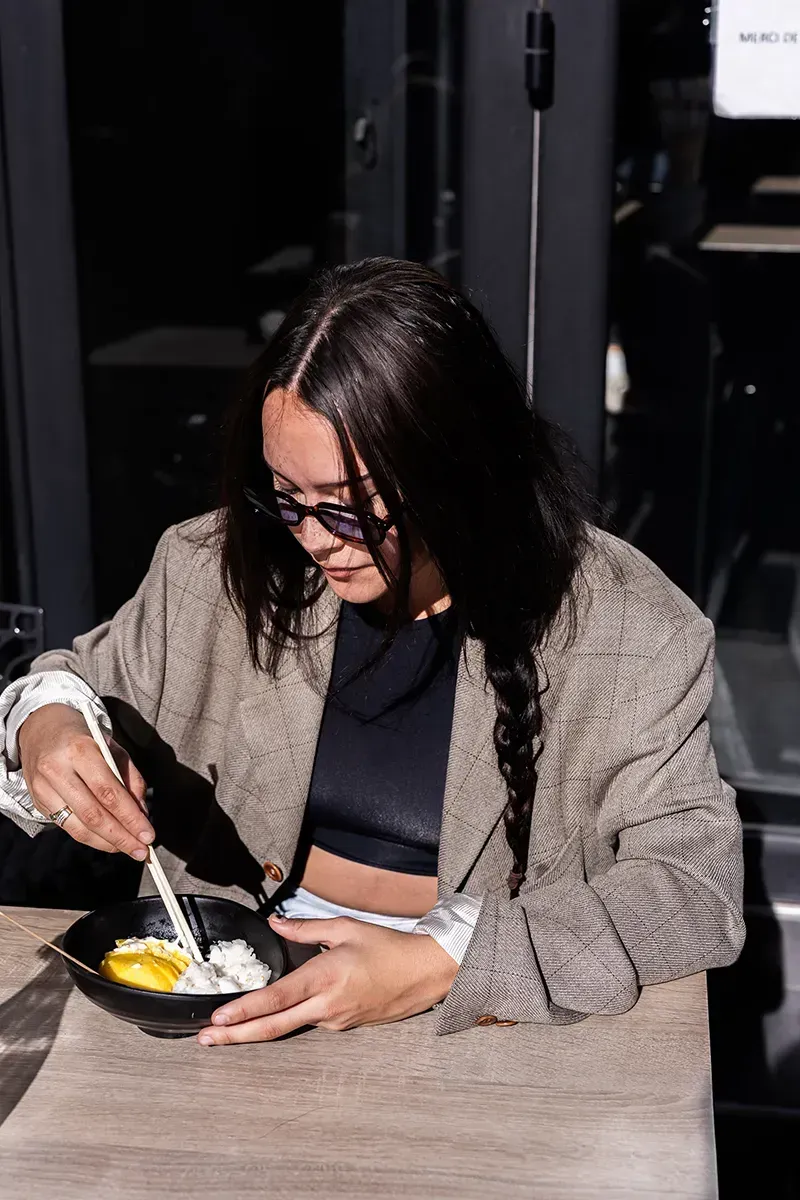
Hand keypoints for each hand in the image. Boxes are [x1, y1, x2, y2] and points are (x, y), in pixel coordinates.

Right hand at [18, 703, 153, 858]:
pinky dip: (91, 838)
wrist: (40, 728)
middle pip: (93, 814)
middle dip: (121, 837)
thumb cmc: (83, 737)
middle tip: (142, 851)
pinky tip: (109, 841)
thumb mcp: (112, 747)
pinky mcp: (38, 802)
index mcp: (80, 750)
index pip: (108, 792)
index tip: (148, 835)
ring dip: (108, 843)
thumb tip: (142, 813)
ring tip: (129, 849)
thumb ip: (130, 778)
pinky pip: (68, 827)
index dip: (130, 818)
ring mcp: (43, 788)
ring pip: (79, 827)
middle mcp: (57, 770)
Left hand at [197, 915, 458, 1045]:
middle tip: (206, 1039)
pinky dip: (283, 1022)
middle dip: (236, 1035)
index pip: (276, 998)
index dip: (244, 1010)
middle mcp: (326, 1006)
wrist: (424, 974)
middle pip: (273, 1027)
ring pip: (288, 1028)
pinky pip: (307, 1023)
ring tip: (227, 1030)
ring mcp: (334, 1021)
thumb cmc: (388, 948)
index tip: (219, 1017)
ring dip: (256, 1030)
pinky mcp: (342, 1026)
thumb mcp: (346, 928)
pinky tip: (269, 1018)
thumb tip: (275, 923)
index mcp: (325, 977)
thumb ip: (307, 928)